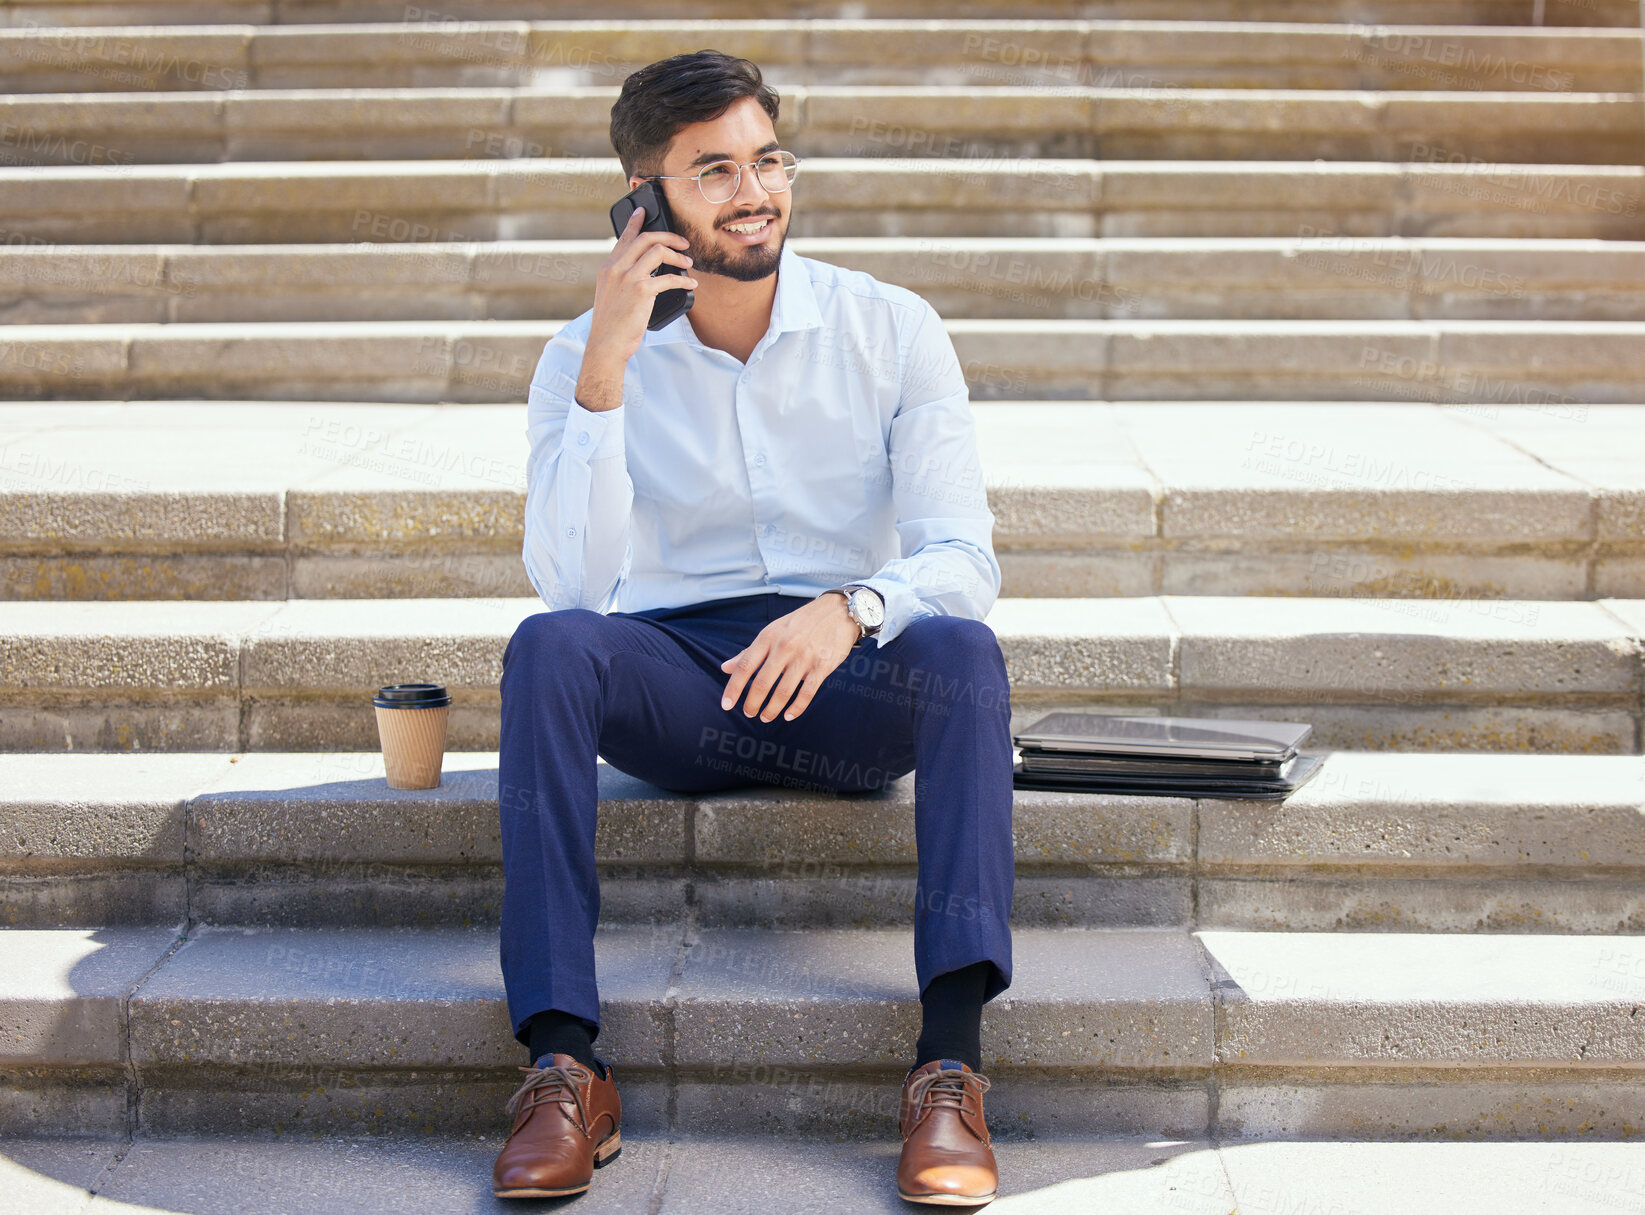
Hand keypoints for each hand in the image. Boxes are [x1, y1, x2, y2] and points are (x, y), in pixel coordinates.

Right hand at [586, 205, 699, 367]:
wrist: (606, 343)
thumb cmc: (611, 324)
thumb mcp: (610, 295)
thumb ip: (622, 280)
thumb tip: (645, 271)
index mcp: (608, 268)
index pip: (624, 238)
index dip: (635, 222)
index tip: (643, 212)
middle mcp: (617, 269)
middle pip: (645, 239)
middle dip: (668, 236)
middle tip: (682, 243)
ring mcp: (628, 278)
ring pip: (657, 251)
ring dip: (677, 256)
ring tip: (688, 263)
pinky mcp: (641, 291)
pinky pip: (668, 278)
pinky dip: (683, 281)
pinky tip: (690, 285)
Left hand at [719, 594, 861, 721]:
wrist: (838, 612)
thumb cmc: (800, 623)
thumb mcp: (772, 631)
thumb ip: (749, 651)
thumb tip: (725, 668)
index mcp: (768, 637)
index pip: (745, 666)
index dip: (734, 688)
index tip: (726, 705)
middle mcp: (784, 647)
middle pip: (762, 683)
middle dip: (752, 704)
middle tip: (749, 714)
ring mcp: (804, 657)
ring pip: (783, 692)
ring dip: (771, 709)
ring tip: (765, 717)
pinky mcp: (822, 666)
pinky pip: (806, 693)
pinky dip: (796, 708)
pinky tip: (788, 716)